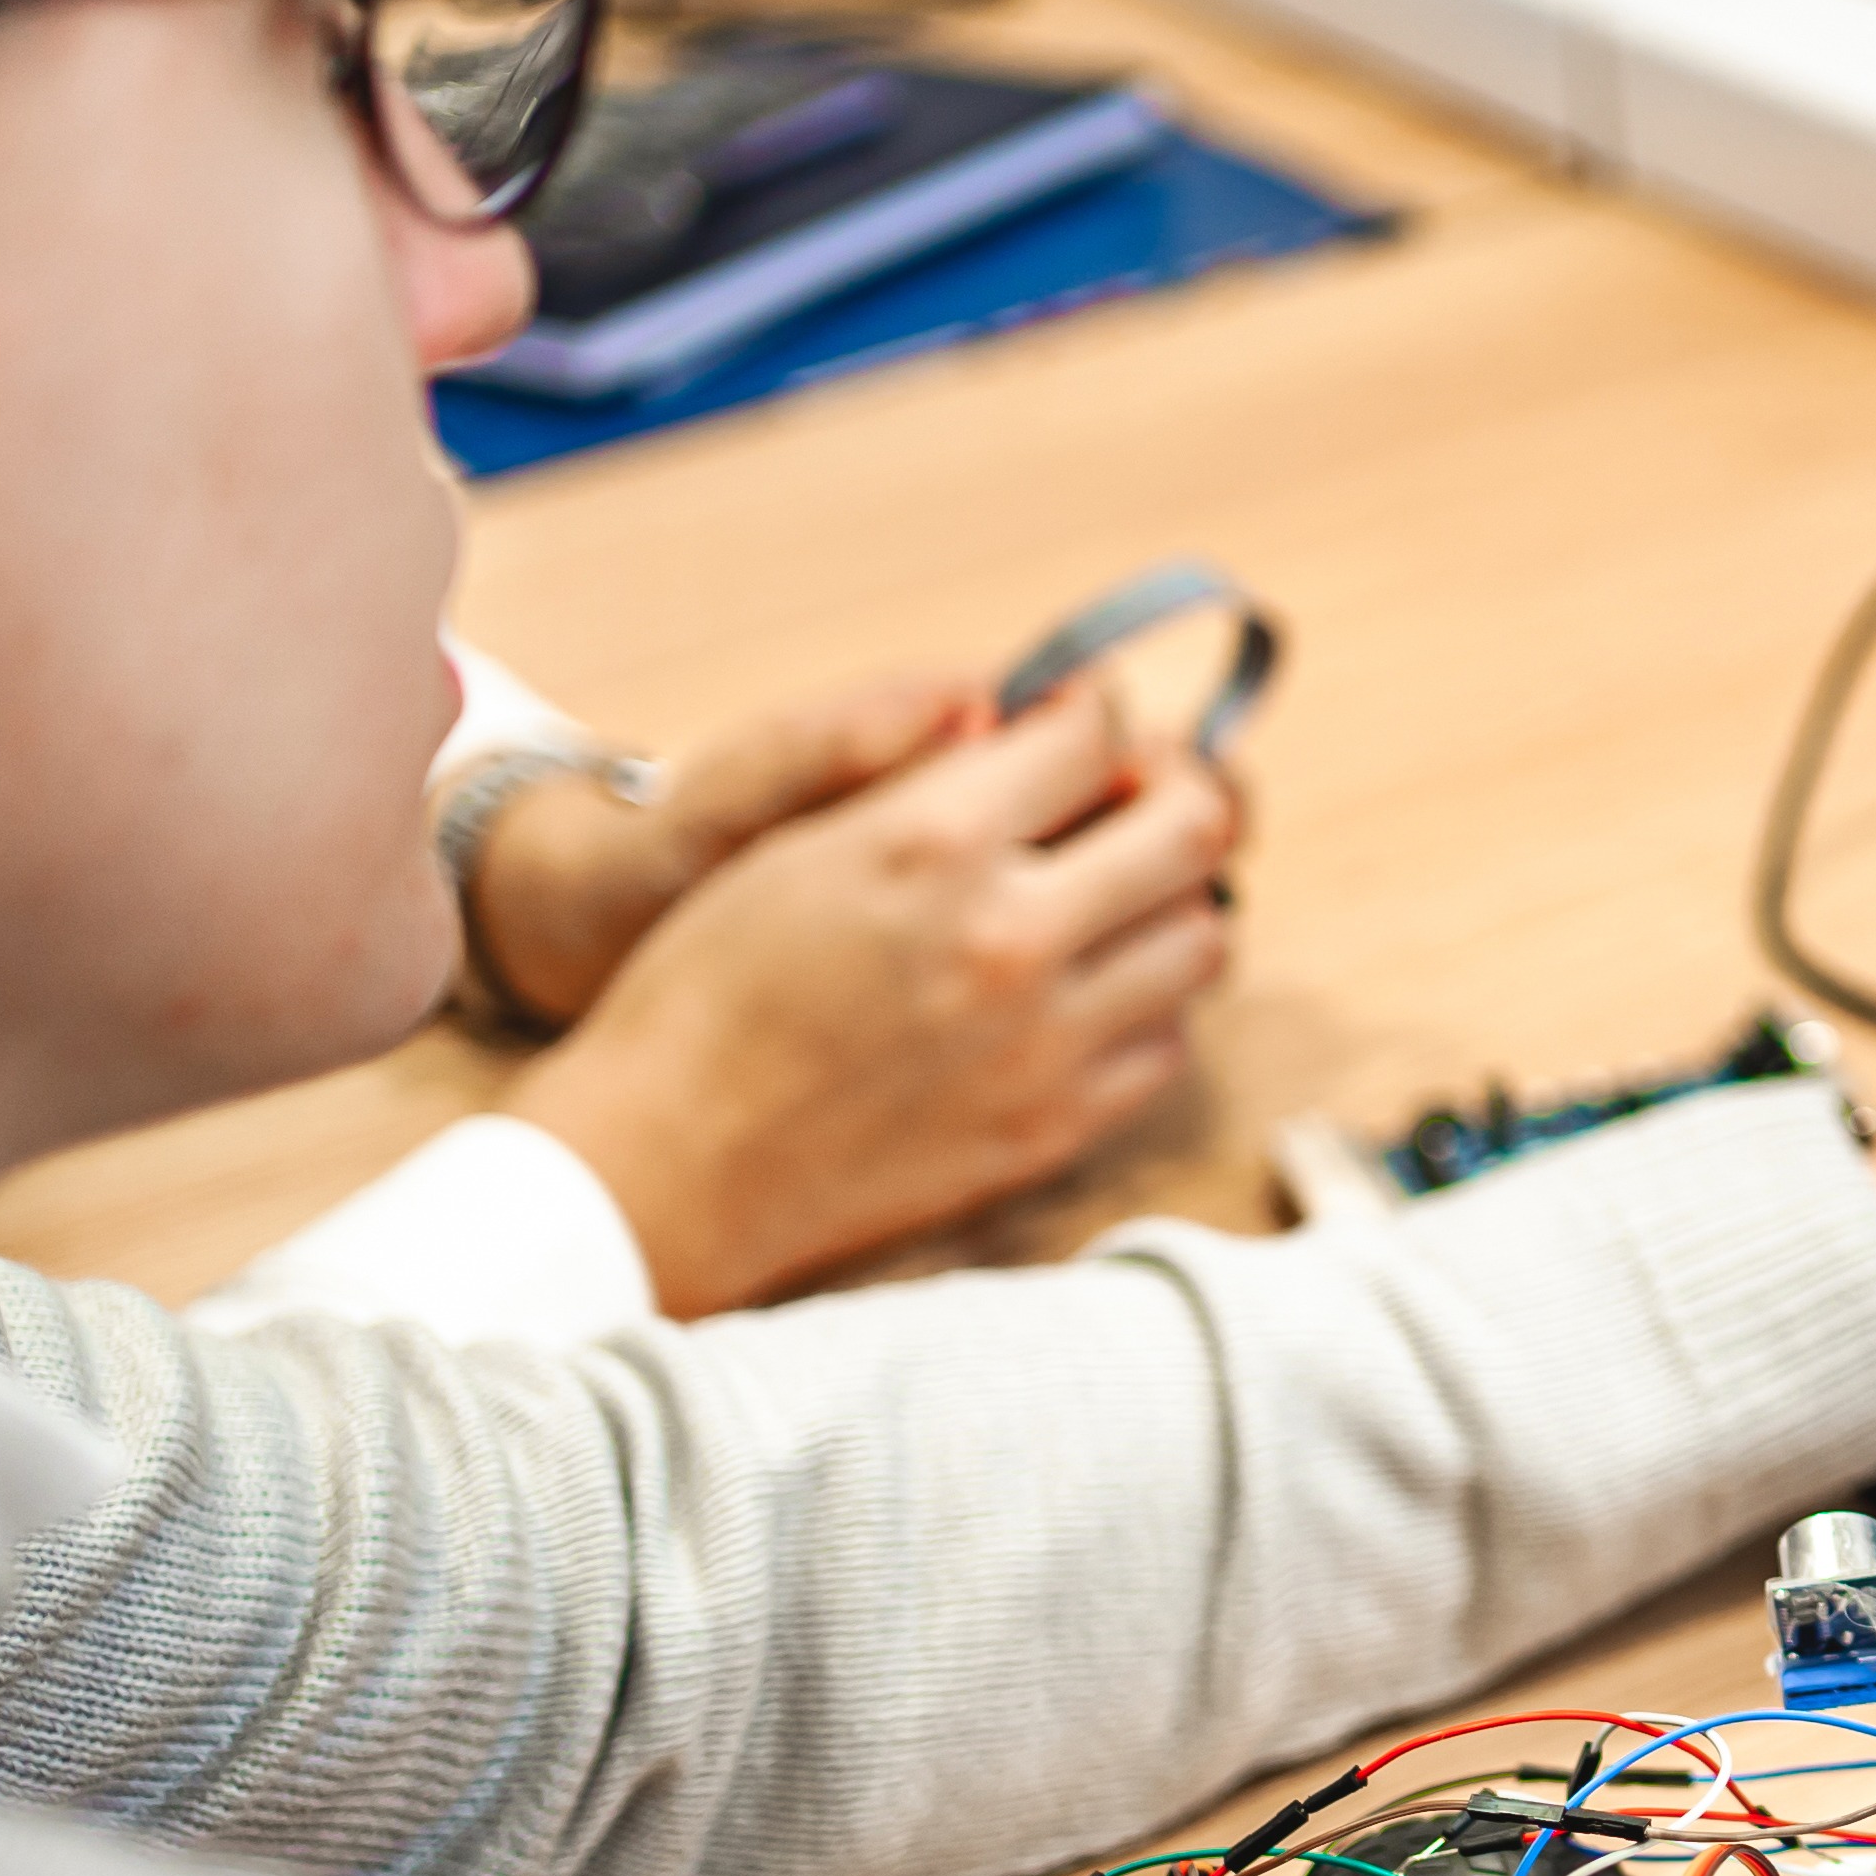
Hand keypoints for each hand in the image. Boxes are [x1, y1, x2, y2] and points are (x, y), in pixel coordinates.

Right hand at [504, 689, 1233, 1312]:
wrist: (672, 1163)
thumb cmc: (708, 991)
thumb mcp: (801, 843)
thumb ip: (931, 783)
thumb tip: (1035, 729)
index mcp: (932, 843)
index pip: (1095, 732)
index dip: (1098, 712)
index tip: (1088, 721)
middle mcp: (1009, 935)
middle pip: (1194, 824)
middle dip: (1183, 787)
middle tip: (1147, 792)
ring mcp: (1044, 1040)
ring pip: (1203, 935)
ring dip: (1175, 898)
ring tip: (1122, 896)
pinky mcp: (1054, 1126)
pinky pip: (1168, 1041)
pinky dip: (1149, 1002)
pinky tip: (1092, 991)